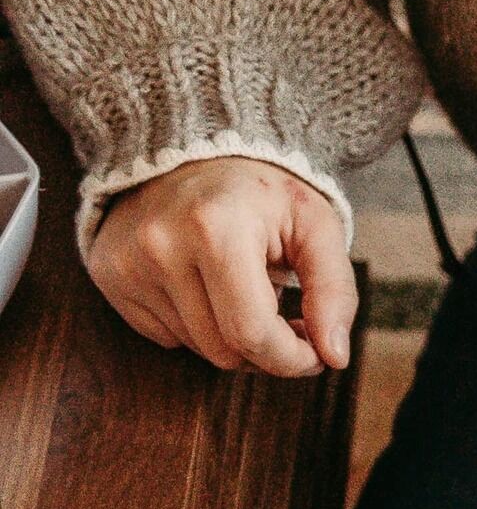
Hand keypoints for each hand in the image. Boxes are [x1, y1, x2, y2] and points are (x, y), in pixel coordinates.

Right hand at [88, 155, 357, 378]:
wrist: (193, 149)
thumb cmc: (262, 192)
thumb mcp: (316, 226)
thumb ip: (334, 290)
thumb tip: (335, 356)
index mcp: (215, 229)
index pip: (252, 334)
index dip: (292, 359)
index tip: (315, 355)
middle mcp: (161, 246)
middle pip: (224, 350)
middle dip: (265, 349)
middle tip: (286, 319)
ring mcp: (128, 261)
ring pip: (196, 348)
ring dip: (231, 335)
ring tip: (244, 290)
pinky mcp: (109, 273)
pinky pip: (164, 336)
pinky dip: (195, 325)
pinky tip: (205, 286)